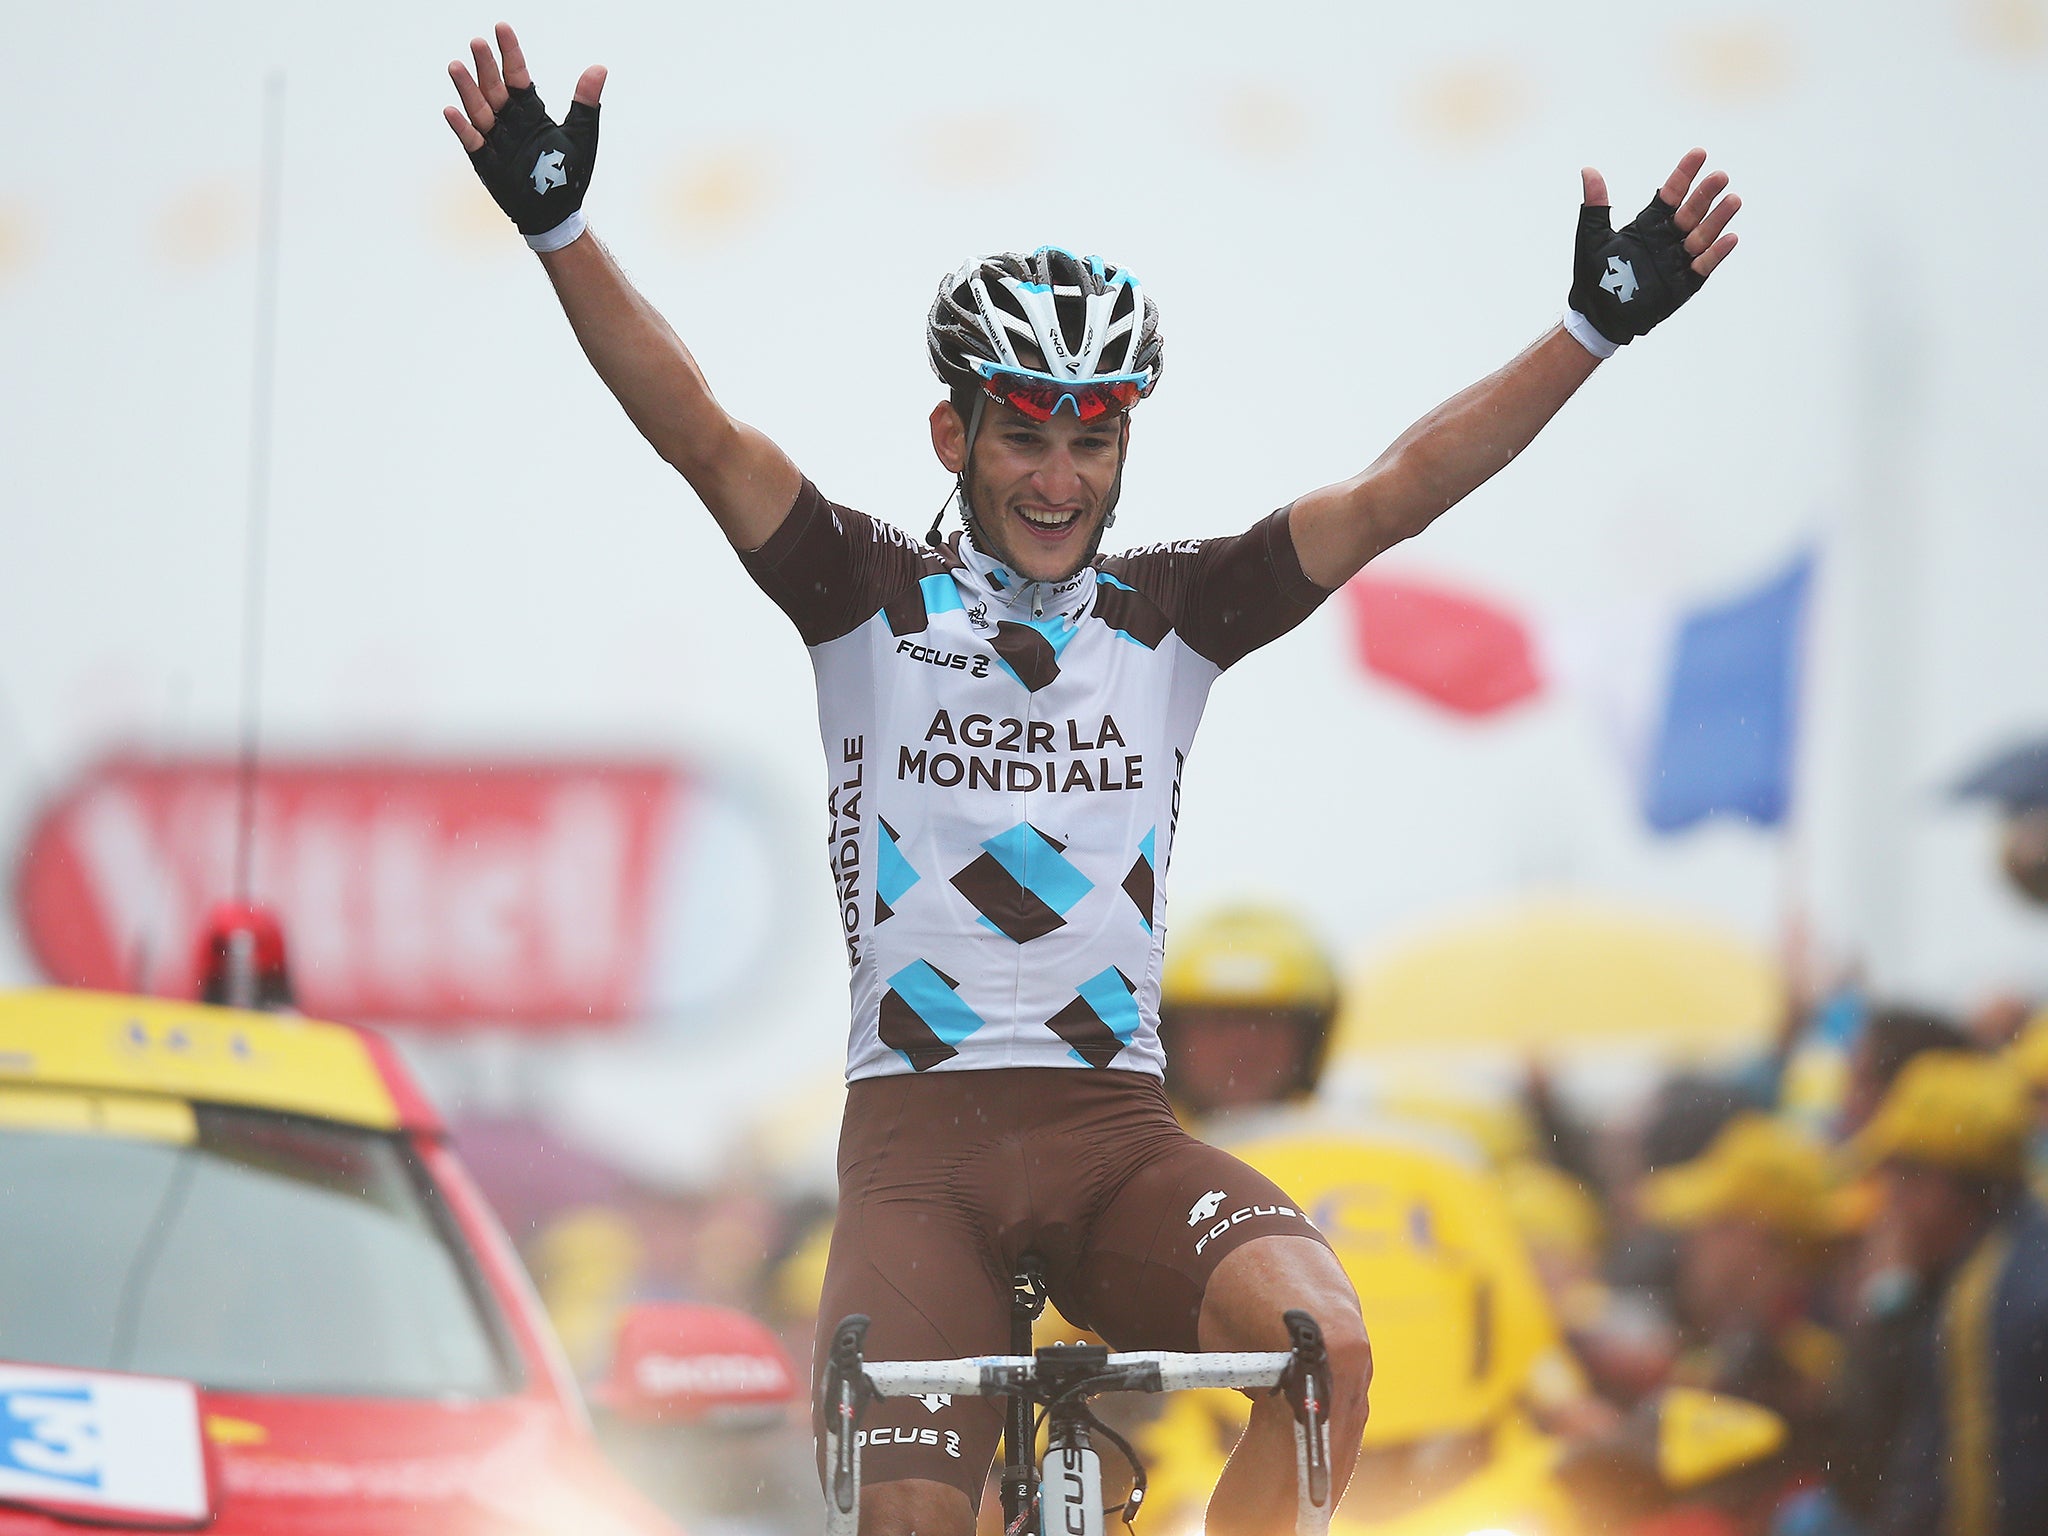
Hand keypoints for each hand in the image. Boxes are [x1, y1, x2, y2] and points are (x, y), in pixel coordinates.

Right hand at [444, 23, 605, 245]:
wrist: (558, 213)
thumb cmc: (569, 174)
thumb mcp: (582, 134)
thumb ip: (586, 101)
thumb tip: (599, 67)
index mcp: (531, 112)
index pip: (518, 76)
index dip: (510, 53)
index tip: (501, 27)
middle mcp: (510, 122)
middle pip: (494, 88)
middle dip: (486, 66)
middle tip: (477, 42)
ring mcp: (497, 141)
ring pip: (479, 110)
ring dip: (467, 89)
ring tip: (456, 66)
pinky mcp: (488, 164)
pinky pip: (473, 143)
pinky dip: (463, 128)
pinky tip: (451, 111)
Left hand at [1566, 149, 1740, 349]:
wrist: (1596, 318)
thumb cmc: (1594, 277)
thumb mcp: (1592, 237)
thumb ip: (1596, 205)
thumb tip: (1588, 170)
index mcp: (1648, 225)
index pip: (1671, 194)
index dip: (1684, 175)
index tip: (1699, 153)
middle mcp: (1667, 239)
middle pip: (1691, 212)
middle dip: (1705, 194)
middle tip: (1720, 176)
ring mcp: (1677, 261)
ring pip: (1702, 236)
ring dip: (1717, 219)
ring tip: (1733, 199)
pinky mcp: (1683, 285)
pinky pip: (1703, 267)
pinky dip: (1715, 254)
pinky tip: (1730, 238)